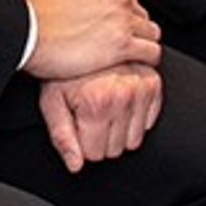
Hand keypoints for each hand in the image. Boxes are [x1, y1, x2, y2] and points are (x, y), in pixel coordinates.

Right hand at [20, 0, 159, 78]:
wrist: (26, 32)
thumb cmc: (33, 7)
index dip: (121, 12)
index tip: (113, 24)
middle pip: (141, 13)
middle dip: (133, 27)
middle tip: (119, 41)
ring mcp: (121, 21)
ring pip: (151, 32)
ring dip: (142, 43)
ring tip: (130, 55)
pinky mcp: (121, 45)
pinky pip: (151, 52)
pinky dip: (147, 59)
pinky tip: (135, 64)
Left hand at [37, 62, 161, 168]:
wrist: (77, 40)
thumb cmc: (62, 72)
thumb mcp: (52, 102)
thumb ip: (62, 137)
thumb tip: (75, 165)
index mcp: (97, 101)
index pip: (95, 154)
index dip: (83, 144)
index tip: (78, 126)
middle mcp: (123, 94)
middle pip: (116, 150)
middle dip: (101, 139)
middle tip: (90, 114)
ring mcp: (141, 88)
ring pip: (135, 140)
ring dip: (120, 130)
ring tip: (105, 106)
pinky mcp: (153, 82)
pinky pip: (150, 121)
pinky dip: (137, 117)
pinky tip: (121, 102)